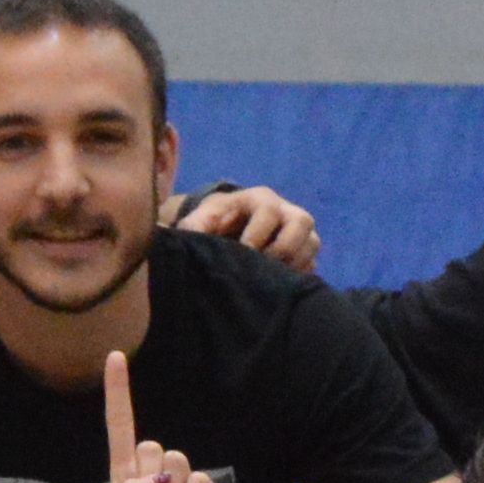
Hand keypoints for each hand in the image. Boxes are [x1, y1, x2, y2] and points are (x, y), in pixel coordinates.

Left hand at [175, 183, 321, 267]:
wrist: (233, 225)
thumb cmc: (216, 221)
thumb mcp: (201, 220)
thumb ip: (191, 227)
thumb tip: (168, 235)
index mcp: (260, 199)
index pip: (269, 213)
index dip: (256, 236)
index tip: (242, 255)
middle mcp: (287, 209)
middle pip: (302, 223)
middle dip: (281, 249)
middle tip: (261, 268)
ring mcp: (303, 229)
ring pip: (312, 243)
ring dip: (294, 263)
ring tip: (271, 278)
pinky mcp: (309, 248)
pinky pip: (315, 262)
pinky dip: (300, 275)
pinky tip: (279, 283)